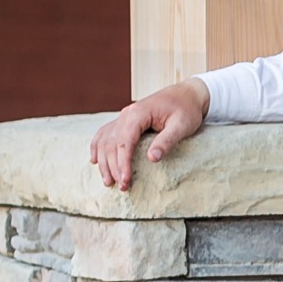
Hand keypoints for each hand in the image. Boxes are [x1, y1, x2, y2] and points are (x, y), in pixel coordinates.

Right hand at [89, 80, 210, 189]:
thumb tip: (152, 159)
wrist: (187, 94)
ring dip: (104, 161)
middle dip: (113, 167)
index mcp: (139, 113)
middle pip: (112, 143)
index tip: (125, 180)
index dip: (123, 162)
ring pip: (105, 140)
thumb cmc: (186, 109)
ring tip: (108, 181)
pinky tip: (95, 160)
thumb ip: (166, 140)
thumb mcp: (182, 125)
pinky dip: (98, 146)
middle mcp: (127, 114)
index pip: (124, 141)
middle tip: (121, 187)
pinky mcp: (126, 120)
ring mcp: (124, 116)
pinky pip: (106, 133)